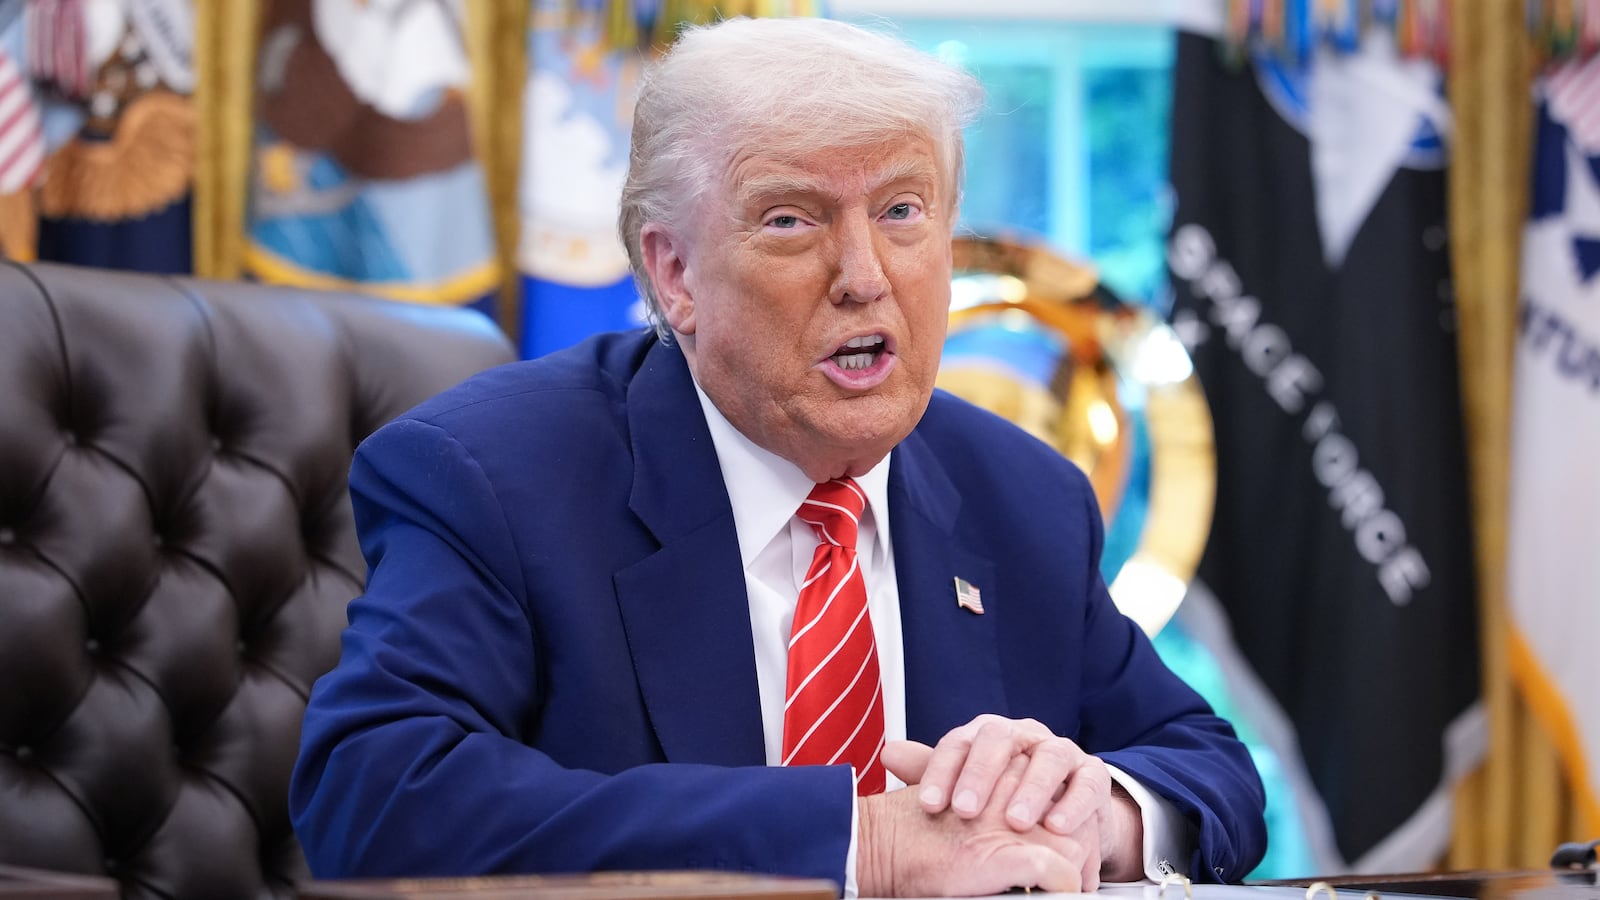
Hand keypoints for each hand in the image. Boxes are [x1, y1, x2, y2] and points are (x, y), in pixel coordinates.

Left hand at [880, 715, 1143, 885]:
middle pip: (1001, 740)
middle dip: (981, 774)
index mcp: (987, 735)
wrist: (1059, 810)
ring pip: (1049, 757)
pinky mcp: (1093, 775)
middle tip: (965, 811)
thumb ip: (930, 771)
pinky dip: (1074, 804)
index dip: (941, 771)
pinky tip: (1058, 826)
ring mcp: (1060, 752)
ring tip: (1016, 822)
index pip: (959, 742)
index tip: (928, 805)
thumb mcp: (967, 786)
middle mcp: (1023, 735)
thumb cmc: (1003, 796)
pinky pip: (1088, 782)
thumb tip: (888, 753)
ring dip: (1033, 790)